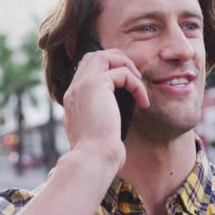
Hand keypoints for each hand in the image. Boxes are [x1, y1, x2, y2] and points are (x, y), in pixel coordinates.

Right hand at [63, 49, 149, 170]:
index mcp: (72, 99)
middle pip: (93, 56)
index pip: (86, 71)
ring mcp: (82, 85)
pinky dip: (136, 83)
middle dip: (116, 61)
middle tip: (133, 78)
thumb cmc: (97, 152)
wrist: (93, 158)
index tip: (123, 84)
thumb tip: (112, 112)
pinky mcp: (95, 85)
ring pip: (103, 56)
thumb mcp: (95, 130)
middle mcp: (74, 89)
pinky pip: (121, 72)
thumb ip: (99, 115)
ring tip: (138, 83)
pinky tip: (142, 100)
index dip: (106, 71)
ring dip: (125, 65)